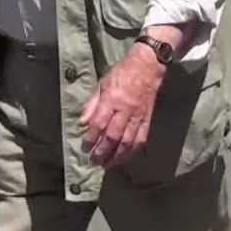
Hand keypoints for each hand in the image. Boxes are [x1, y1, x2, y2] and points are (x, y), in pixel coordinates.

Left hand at [81, 46, 165, 167]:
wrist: (147, 65)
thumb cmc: (122, 72)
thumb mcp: (102, 83)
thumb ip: (92, 104)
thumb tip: (82, 122)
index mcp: (112, 99)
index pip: (99, 124)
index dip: (91, 138)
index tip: (85, 147)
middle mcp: (125, 110)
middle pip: (113, 136)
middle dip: (102, 151)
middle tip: (94, 161)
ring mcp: (138, 115)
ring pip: (127, 141)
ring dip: (117, 156)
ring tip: (108, 164)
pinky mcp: (148, 118)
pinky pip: (141, 138)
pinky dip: (133, 150)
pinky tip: (125, 157)